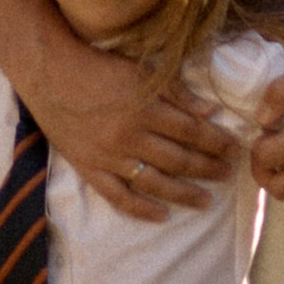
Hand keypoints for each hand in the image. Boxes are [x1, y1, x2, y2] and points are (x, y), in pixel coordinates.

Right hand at [37, 39, 235, 221]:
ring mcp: (108, 156)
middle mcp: (129, 135)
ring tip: (206, 201)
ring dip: (184, 193)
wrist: (48, 74)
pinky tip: (162, 216)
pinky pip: (118, 196)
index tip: (235, 149)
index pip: (191, 132)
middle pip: (178, 159)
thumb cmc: (97, 67)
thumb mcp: (140, 71)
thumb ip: (176, 92)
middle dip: (207, 168)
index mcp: (144, 108)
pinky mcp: (90, 168)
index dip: (217, 142)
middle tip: (227, 174)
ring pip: (154, 182)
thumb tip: (211, 113)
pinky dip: (141, 209)